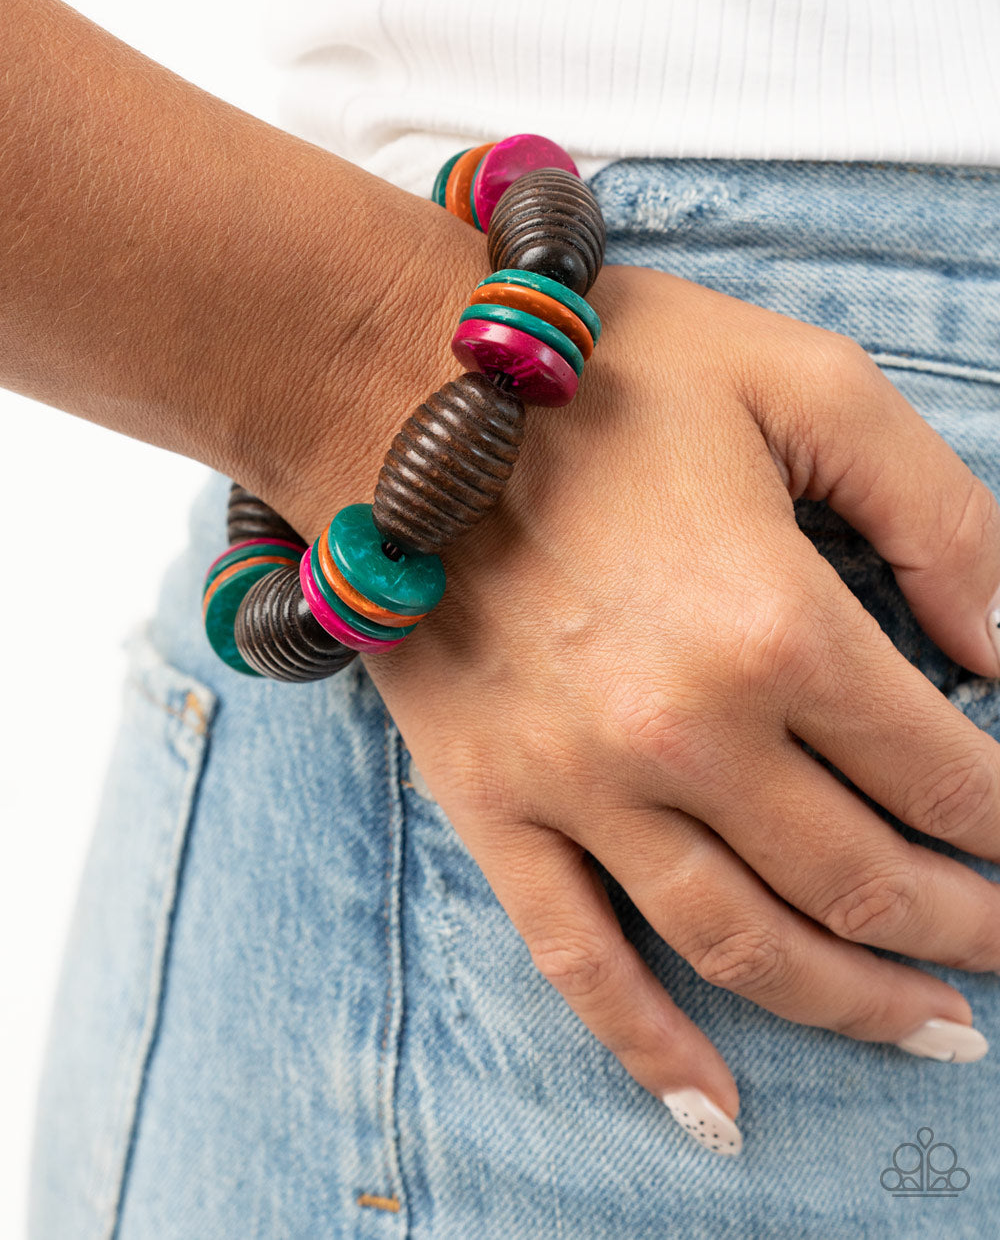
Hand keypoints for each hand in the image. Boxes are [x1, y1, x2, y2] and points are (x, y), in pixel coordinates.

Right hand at [326, 265, 999, 1132]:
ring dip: (853, 1003)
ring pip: (743, 943)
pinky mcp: (493, 805)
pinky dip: (651, 1048)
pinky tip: (716, 1111)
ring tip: (932, 1031)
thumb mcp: (807, 384)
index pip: (938, 770)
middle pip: (860, 877)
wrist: (394, 390)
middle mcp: (685, 733)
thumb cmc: (603, 372)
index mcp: (774, 624)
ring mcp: (578, 785)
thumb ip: (939, 515)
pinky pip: (577, 957)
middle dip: (962, 925)